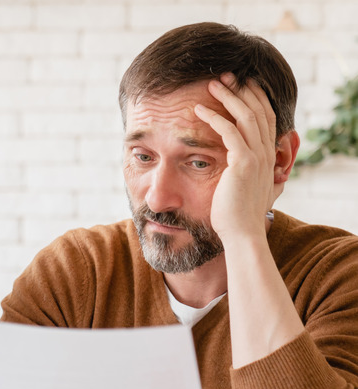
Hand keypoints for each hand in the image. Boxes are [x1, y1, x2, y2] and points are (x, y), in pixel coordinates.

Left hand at [194, 73, 276, 240]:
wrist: (241, 234)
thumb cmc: (236, 215)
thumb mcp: (247, 189)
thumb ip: (250, 175)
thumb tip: (247, 170)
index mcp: (267, 156)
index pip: (265, 117)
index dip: (254, 98)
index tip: (239, 84)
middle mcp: (265, 153)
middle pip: (258, 110)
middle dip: (242, 90)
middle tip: (224, 76)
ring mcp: (256, 157)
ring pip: (246, 116)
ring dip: (228, 97)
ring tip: (211, 84)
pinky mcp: (243, 163)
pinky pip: (230, 132)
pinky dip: (215, 118)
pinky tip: (199, 110)